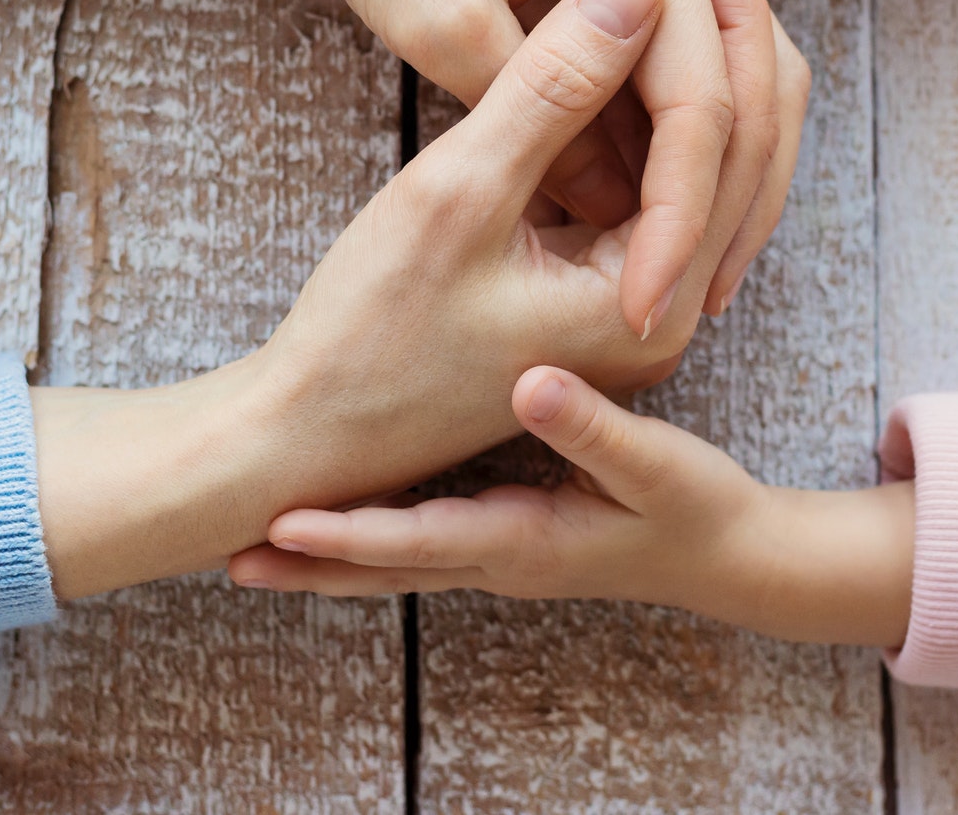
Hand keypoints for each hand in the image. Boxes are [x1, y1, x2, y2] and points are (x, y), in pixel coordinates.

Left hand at [12, 0, 807, 327]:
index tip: (639, 313)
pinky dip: (623, 158)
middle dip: (696, 217)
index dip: (676, 214)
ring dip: (668, 196)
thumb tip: (610, 212)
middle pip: (712, 101)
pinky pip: (630, 85)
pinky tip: (604, 241)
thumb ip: (535, 115)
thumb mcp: (440, 19)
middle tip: (665, 323)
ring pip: (679, 101)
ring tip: (640, 306)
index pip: (696, 95)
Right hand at [29, 0, 780, 598]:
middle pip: (725, 156)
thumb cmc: (367, 330)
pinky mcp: (585, 302)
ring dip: (667, 77)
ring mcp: (625, 315)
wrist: (305, 430)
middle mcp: (661, 319)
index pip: (727, 141)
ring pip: (679, 169)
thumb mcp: (457, 191)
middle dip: (713, 44)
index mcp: (653, 304)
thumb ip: (553, 87)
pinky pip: (632, 191)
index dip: (716, 24)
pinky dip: (626, 120)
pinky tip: (603, 44)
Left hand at [228, 366, 916, 647]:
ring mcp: (498, 553)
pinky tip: (334, 516)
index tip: (278, 524)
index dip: (346, 536)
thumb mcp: (655, 464)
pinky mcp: (505, 534)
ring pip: (392, 561)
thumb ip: (594, 428)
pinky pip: (416, 543)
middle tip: (225, 556)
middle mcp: (497, 558)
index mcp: (524, 540)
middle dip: (306, 567)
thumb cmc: (698, 509)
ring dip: (324, 558)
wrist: (732, 556)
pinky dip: (365, 538)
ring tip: (253, 543)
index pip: (416, 543)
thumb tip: (529, 384)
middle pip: (381, 572)